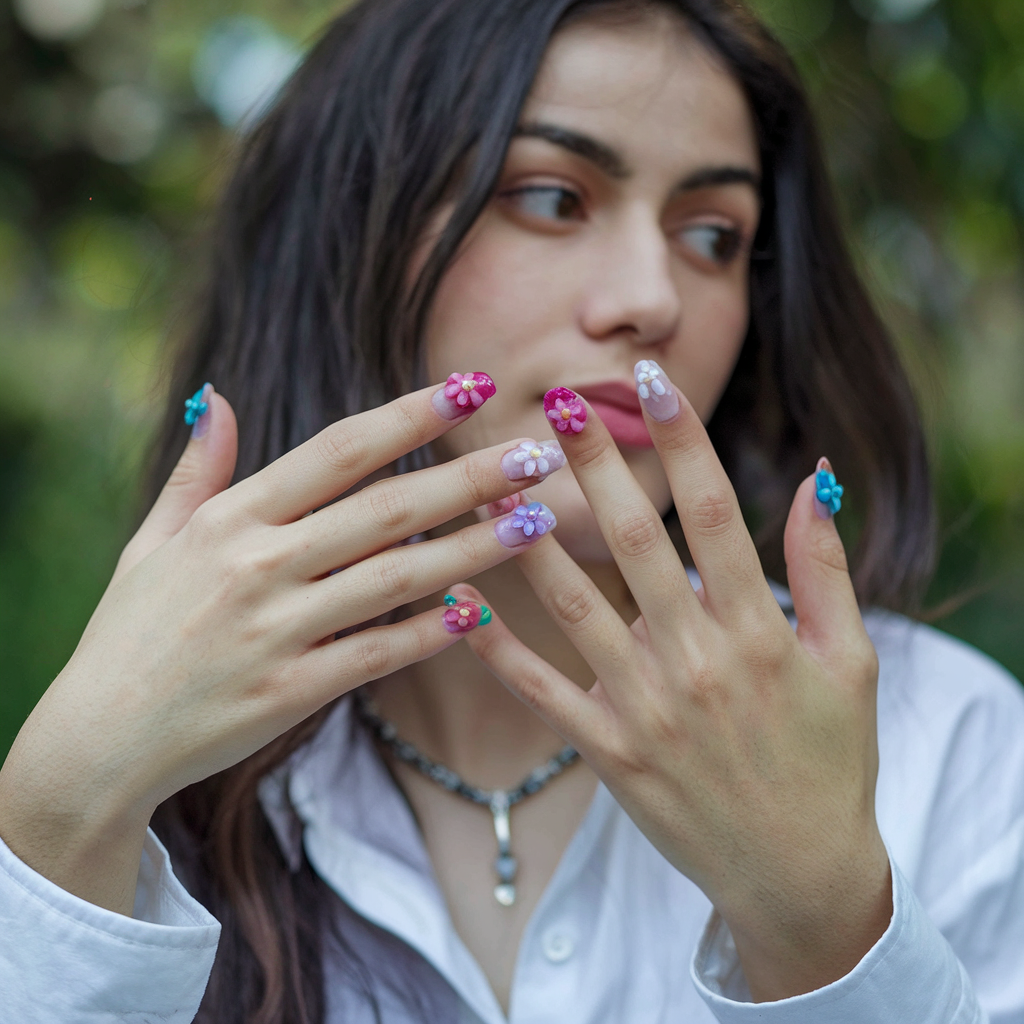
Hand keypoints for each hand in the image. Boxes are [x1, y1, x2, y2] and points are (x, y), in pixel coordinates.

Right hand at [0, 378, 555, 912]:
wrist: (98, 738)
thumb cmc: (132, 630)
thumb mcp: (152, 541)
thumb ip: (197, 470)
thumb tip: (211, 395)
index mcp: (231, 519)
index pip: (338, 451)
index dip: (410, 417)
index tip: (471, 388)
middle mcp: (257, 566)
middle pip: (386, 509)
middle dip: (470, 477)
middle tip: (539, 454)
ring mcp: (275, 632)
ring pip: (396, 579)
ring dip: (473, 548)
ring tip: (536, 522)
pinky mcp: (288, 694)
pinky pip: (376, 655)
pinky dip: (429, 633)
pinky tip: (480, 611)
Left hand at [463, 377, 890, 1000]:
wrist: (800, 875)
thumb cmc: (829, 761)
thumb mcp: (850, 661)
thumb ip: (826, 569)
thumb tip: (813, 481)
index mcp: (759, 629)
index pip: (714, 515)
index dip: (684, 442)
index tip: (652, 382)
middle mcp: (697, 659)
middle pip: (636, 542)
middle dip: (596, 466)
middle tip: (559, 402)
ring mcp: (646, 707)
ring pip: (576, 606)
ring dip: (530, 539)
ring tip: (493, 479)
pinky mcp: (609, 751)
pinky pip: (542, 692)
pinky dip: (496, 648)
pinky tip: (455, 600)